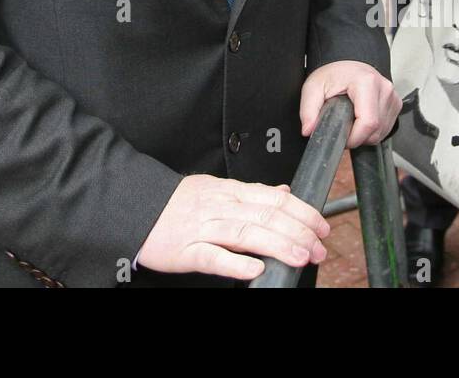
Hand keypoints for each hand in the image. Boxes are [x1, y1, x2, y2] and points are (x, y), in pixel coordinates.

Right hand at [136, 174, 331, 279]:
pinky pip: (213, 257)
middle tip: (319, 247)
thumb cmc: (177, 203)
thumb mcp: (216, 188)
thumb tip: (284, 192)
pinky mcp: (186, 251)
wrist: (137, 208)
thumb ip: (252, 193)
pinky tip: (254, 270)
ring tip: (300, 256)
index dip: (301, 211)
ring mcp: (202, 228)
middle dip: (297, 232)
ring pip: (244, 234)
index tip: (321, 226)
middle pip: (264, 216)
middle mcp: (218, 206)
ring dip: (277, 246)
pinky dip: (234, 264)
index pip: (272, 197)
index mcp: (227, 191)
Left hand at [299, 60, 401, 148]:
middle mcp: (384, 88)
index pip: (368, 123)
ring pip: (381, 132)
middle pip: (375, 131)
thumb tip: (309, 130)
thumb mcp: (313, 88)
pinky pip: (385, 128)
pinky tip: (361, 118)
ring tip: (351, 119)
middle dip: (357, 137)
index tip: (341, 138)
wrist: (347, 67)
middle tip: (342, 126)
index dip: (353, 138)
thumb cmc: (333, 75)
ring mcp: (392, 96)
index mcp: (366, 82)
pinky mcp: (396, 104)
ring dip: (365, 135)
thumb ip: (308, 110)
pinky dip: (372, 131)